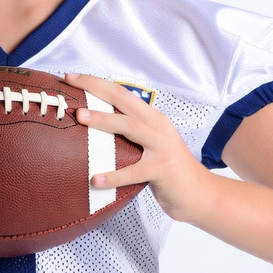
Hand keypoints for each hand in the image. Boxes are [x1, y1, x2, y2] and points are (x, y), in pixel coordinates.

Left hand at [66, 72, 208, 222]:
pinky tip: (95, 179)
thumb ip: (128, 136)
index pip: (122, 93)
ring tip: (80, 117)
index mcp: (153, 118)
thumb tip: (92, 129)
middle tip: (72, 84)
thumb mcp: (149, 146)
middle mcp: (158, 127)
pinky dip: (113, 176)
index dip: (97, 83)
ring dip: (104, 120)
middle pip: (125, 100)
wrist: (200, 194)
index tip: (72, 78)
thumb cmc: (168, 171)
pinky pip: (134, 172)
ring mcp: (163, 147)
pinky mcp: (163, 170)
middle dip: (97, 88)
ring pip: (131, 126)